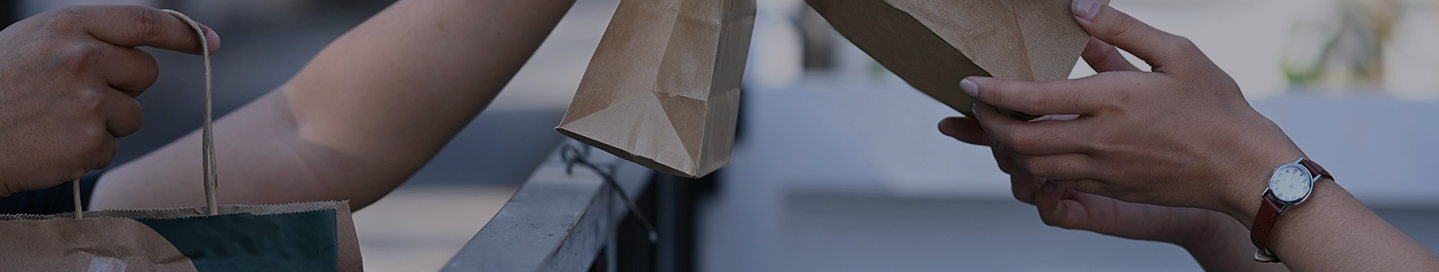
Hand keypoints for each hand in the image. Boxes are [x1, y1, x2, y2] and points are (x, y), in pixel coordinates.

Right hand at [0, 5, 219, 195]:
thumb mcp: (35, 42)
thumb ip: (86, 37)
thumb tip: (143, 46)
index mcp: (69, 25)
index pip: (144, 21)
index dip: (183, 32)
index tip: (209, 42)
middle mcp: (83, 56)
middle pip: (146, 73)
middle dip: (124, 88)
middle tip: (76, 96)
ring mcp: (88, 99)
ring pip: (132, 115)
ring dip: (104, 122)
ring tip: (54, 121)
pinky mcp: (88, 139)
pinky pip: (111, 146)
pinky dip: (86, 151)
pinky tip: (50, 143)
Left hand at [941, 30, 1292, 270]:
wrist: (1244, 168)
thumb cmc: (1216, 106)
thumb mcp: (1176, 53)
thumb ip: (1122, 28)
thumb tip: (1079, 7)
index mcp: (1110, 101)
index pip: (1030, 97)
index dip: (992, 91)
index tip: (968, 82)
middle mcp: (1098, 139)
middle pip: (1019, 139)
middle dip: (987, 123)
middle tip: (978, 105)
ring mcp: (1102, 170)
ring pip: (1032, 165)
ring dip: (1007, 147)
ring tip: (1000, 125)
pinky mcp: (1109, 188)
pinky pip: (1057, 180)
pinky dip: (1034, 165)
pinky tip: (1034, 149)